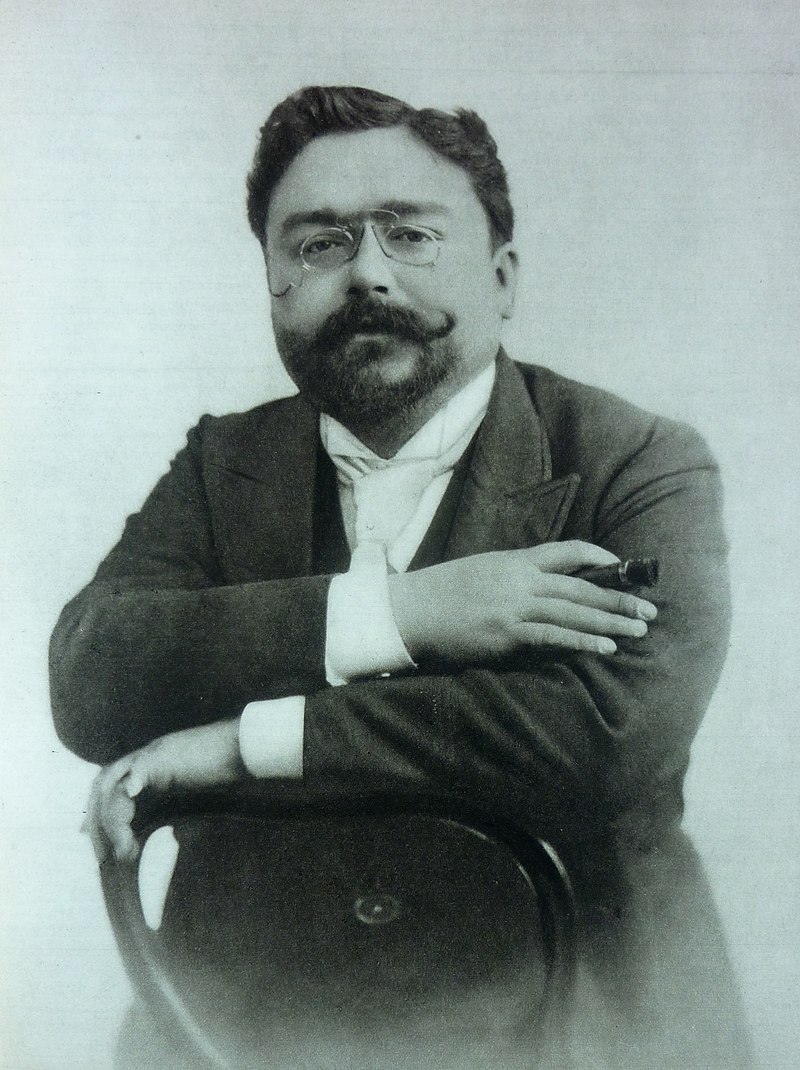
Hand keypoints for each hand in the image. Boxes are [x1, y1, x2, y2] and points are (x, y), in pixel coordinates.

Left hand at [83, 718, 242, 863]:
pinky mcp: (165, 756)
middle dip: (98, 822)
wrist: (246, 746)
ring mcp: (153, 753)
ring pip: (115, 785)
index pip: (110, 786)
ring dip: (114, 822)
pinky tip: (128, 810)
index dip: (98, 813)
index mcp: (148, 765)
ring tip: (126, 849)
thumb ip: (173, 805)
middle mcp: (145, 757)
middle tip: (103, 855)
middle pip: (102, 784)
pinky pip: (138, 771)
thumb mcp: (191, 791)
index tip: (99, 844)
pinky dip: (127, 791)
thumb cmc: (226, 770)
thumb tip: (169, 835)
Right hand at [388, 540, 656, 662]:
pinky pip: (553, 635)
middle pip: (581, 585)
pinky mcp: (505, 632)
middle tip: (650, 609)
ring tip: (639, 630)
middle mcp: (520, 579)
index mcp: (515, 561)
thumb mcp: (481, 572)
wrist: (408, 609)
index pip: (567, 551)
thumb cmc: (440, 593)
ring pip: (574, 610)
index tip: (621, 566)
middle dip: (619, 598)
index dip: (598, 556)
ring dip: (610, 621)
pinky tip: (604, 647)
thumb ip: (512, 577)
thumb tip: (538, 588)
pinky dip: (581, 640)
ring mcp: (513, 605)